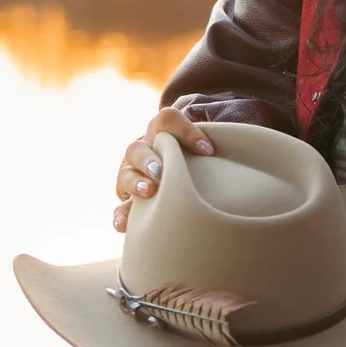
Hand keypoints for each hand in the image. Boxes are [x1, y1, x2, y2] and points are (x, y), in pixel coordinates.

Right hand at [112, 106, 214, 231]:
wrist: (188, 181)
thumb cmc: (202, 164)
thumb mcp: (208, 152)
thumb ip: (214, 149)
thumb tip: (226, 154)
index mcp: (162, 134)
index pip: (167, 120)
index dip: (185, 131)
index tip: (208, 150)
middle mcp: (144, 152)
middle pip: (137, 148)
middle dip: (148, 159)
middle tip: (162, 172)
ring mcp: (133, 176)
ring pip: (125, 176)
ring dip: (135, 183)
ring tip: (148, 192)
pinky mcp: (129, 201)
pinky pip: (120, 208)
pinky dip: (120, 216)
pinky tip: (123, 225)